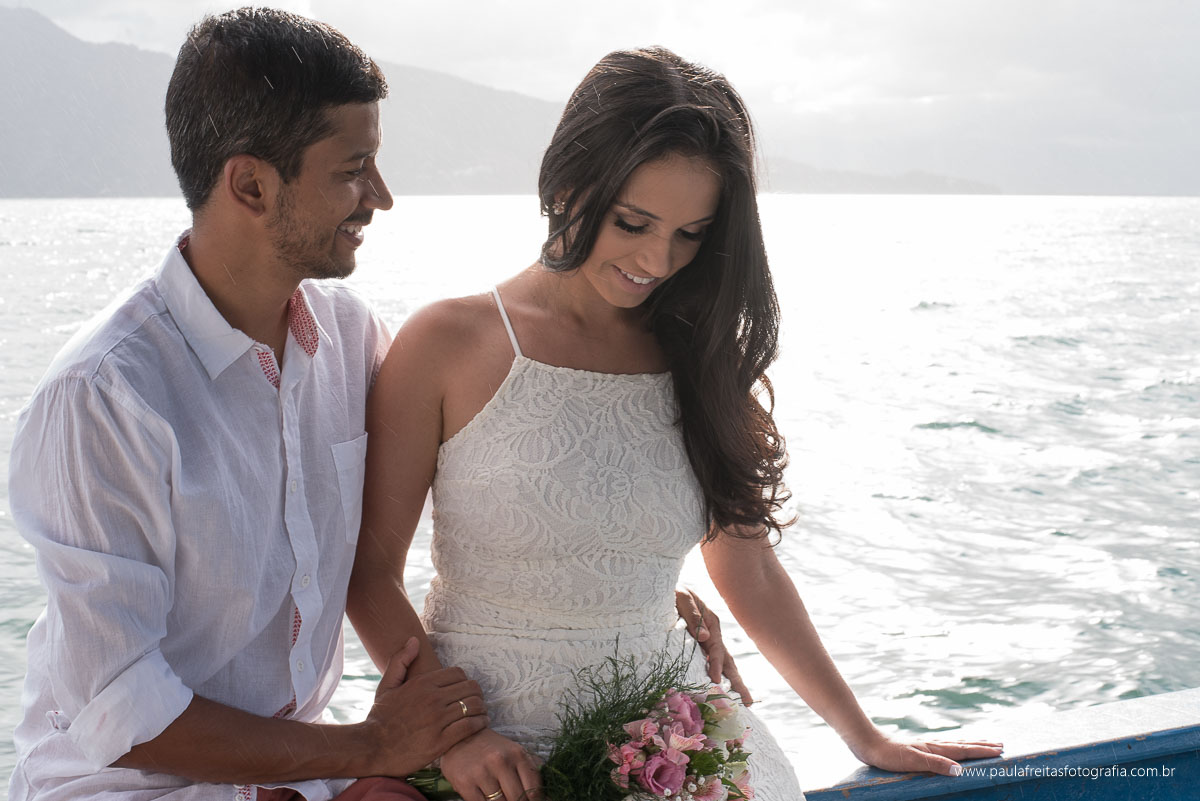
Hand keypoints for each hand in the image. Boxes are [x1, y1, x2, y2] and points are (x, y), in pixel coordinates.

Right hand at [362, 637, 488, 775]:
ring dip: (481, 708)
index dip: (464, 680)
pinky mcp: (441, 741)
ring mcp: (437, 720)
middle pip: (470, 688)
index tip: (464, 689)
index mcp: (422, 683)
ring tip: (480, 712)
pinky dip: (480, 723)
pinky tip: (480, 723)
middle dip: (476, 693)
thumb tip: (414, 640)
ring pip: (473, 706)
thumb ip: (400, 660)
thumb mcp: (387, 685)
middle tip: (476, 701)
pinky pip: (470, 726)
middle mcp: (432, 699)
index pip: (459, 673)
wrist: (372, 748)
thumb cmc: (381, 717)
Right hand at [439, 727, 542, 800]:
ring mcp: (481, 773)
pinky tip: (487, 799)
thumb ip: (530, 771)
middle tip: (514, 800)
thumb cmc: (491, 749)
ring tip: (501, 798)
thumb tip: (546, 798)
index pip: (534, 788)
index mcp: (517, 754)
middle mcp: (500, 761)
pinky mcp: (465, 783)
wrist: (459, 738)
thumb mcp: (514, 752)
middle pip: (518, 799)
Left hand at [675, 587, 753, 704]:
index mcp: (710, 623)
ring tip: (742, 703)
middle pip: (728, 661)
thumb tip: (704, 637)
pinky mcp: (700, 644)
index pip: (716, 649)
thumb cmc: (674, 592)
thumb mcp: (682, 598)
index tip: (716, 680)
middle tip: (747, 703)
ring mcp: (708, 640)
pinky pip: (712, 662)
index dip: (717, 665)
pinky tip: (721, 689)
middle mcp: (712, 633)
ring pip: (724, 664)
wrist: (666, 588)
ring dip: (733, 683)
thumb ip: (693, 614)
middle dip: (737, 682)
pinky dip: (720, 676)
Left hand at [848, 730, 1003, 776]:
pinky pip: (943, 748)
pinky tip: (950, 750)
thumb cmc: (888, 755)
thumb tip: (959, 770)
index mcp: (934, 749)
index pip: (963, 750)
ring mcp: (925, 746)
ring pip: (953, 744)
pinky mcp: (917, 749)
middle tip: (1000, 744)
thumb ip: (935, 764)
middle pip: (962, 744)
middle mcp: (932, 746)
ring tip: (982, 743)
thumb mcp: (912, 761)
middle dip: (981, 745)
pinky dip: (954, 747)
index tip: (1000, 750)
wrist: (868, 743)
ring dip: (970, 744)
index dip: (982, 751)